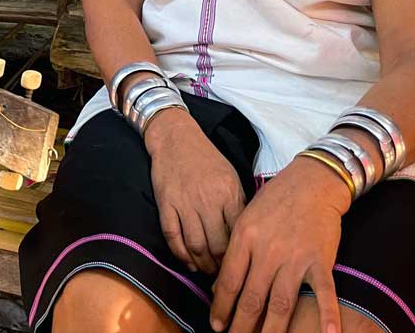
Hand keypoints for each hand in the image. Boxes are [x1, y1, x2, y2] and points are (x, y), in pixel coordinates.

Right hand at [145, 108, 246, 274]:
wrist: (175, 137)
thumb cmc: (207, 159)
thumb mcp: (231, 177)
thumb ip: (239, 205)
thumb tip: (249, 237)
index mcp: (228, 193)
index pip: (238, 235)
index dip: (240, 257)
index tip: (242, 268)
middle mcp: (207, 200)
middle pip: (217, 246)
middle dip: (221, 267)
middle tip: (224, 276)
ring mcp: (184, 202)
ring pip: (195, 245)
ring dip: (202, 265)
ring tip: (207, 271)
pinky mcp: (165, 203)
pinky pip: (172, 236)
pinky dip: (180, 254)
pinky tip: (188, 262)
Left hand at [210, 158, 349, 332]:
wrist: (311, 181)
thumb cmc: (275, 201)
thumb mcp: (246, 219)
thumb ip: (235, 252)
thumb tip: (222, 286)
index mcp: (245, 237)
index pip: (229, 281)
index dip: (221, 307)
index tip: (217, 325)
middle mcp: (268, 250)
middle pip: (252, 297)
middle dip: (242, 325)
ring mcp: (295, 256)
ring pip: (281, 303)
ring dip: (272, 330)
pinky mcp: (320, 259)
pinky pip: (324, 293)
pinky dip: (328, 315)